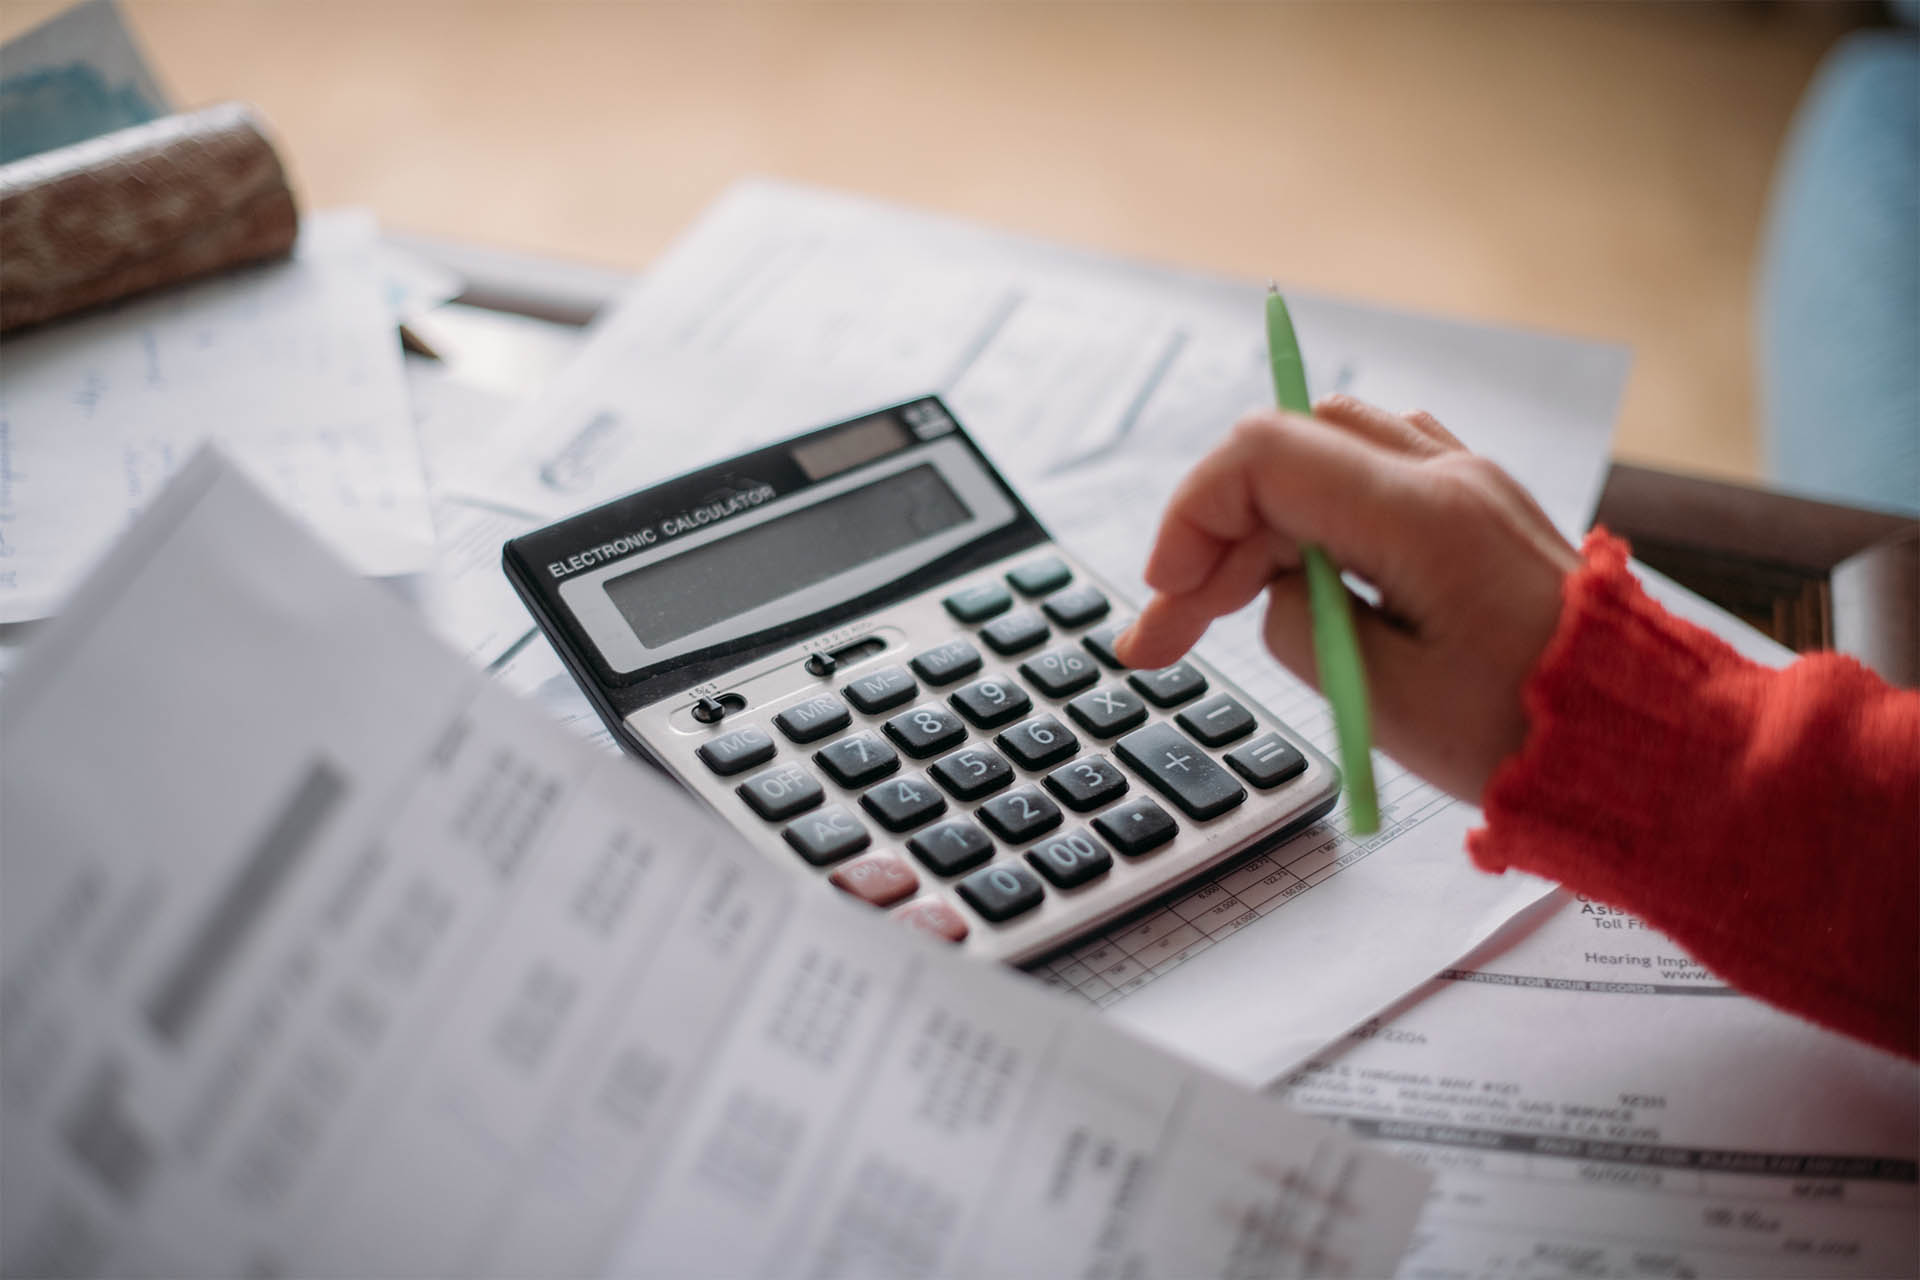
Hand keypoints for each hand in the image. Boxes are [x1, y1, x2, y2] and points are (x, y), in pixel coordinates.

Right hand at [1114, 396, 1579, 801]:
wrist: (1648, 751)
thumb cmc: (1531, 740)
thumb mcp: (1385, 702)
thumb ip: (1300, 626)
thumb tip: (1269, 590)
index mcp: (1424, 516)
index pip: (1264, 457)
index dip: (1193, 516)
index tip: (1168, 595)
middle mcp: (1448, 478)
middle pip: (1284, 457)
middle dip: (1210, 541)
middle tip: (1166, 639)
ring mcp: (1469, 486)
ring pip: (1323, 455)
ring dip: (1259, 526)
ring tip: (1225, 611)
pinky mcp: (1479, 514)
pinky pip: (1372, 478)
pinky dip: (1314, 520)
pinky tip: (1301, 583)